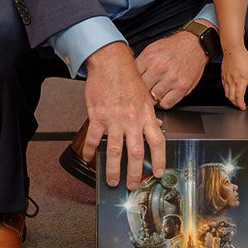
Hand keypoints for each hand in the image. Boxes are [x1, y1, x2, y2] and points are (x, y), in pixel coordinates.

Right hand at [82, 41, 164, 188]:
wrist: (111, 62)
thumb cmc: (128, 77)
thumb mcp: (144, 95)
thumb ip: (148, 115)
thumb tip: (154, 130)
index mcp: (146, 114)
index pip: (157, 142)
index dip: (159, 160)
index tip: (157, 173)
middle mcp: (132, 119)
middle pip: (135, 153)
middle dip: (134, 173)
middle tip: (131, 185)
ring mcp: (115, 119)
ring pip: (115, 151)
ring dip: (113, 169)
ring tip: (112, 180)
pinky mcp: (98, 116)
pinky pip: (94, 139)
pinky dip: (90, 151)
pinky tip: (88, 158)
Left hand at [134, 30, 208, 108]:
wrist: (194, 44)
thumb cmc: (172, 47)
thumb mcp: (151, 49)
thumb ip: (140, 64)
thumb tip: (129, 78)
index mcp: (149, 58)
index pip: (132, 78)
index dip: (130, 84)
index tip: (131, 87)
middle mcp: (159, 68)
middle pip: (141, 90)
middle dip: (140, 92)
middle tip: (142, 92)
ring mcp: (171, 79)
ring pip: (153, 99)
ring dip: (152, 98)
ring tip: (154, 92)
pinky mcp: (182, 87)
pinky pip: (167, 104)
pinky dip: (164, 102)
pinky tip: (164, 95)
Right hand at [221, 48, 247, 109]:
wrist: (233, 49)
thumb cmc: (243, 57)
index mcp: (241, 81)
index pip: (239, 97)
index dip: (240, 105)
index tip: (243, 107)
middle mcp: (232, 81)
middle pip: (231, 98)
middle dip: (236, 104)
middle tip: (240, 105)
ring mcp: (226, 79)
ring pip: (226, 94)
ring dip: (231, 99)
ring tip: (236, 99)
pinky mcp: (223, 76)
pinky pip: (224, 87)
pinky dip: (227, 92)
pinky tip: (231, 90)